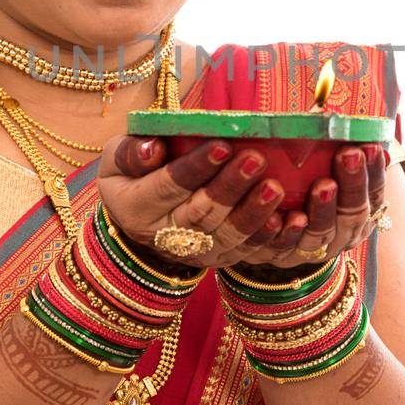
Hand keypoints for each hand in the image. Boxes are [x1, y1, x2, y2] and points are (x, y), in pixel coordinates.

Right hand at [97, 135, 288, 269]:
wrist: (140, 217)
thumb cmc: (133, 175)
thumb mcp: (117, 160)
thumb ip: (130, 152)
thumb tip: (153, 148)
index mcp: (135, 208)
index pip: (167, 187)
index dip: (195, 167)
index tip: (221, 144)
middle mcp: (163, 237)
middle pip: (201, 213)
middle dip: (230, 186)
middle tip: (256, 159)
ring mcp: (194, 252)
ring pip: (227, 236)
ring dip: (254, 213)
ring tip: (275, 188)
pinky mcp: (220, 259)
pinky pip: (246, 252)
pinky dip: (268, 238)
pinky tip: (288, 220)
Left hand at [235, 141, 389, 269]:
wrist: (276, 229)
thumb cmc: (307, 185)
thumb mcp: (329, 170)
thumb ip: (343, 154)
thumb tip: (366, 129)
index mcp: (362, 211)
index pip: (375, 192)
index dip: (374, 172)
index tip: (370, 146)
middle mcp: (343, 233)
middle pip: (353, 212)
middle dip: (353, 183)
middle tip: (348, 155)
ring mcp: (316, 249)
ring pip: (323, 232)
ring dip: (324, 209)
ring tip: (322, 185)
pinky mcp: (284, 256)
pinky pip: (285, 248)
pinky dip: (287, 233)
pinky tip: (287, 217)